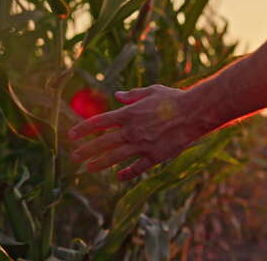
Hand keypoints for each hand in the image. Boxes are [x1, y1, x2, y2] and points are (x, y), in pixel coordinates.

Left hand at [68, 85, 210, 180]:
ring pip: (115, 157)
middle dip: (86, 150)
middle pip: (102, 143)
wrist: (194, 113)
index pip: (98, 122)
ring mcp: (142, 145)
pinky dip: (127, 173)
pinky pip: (137, 168)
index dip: (82, 129)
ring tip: (89, 168)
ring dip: (100, 163)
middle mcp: (131, 131)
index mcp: (128, 113)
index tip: (71, 135)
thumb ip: (132, 95)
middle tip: (74, 156)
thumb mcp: (152, 91)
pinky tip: (119, 176)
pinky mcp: (155, 156)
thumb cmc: (174, 99)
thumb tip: (117, 95)